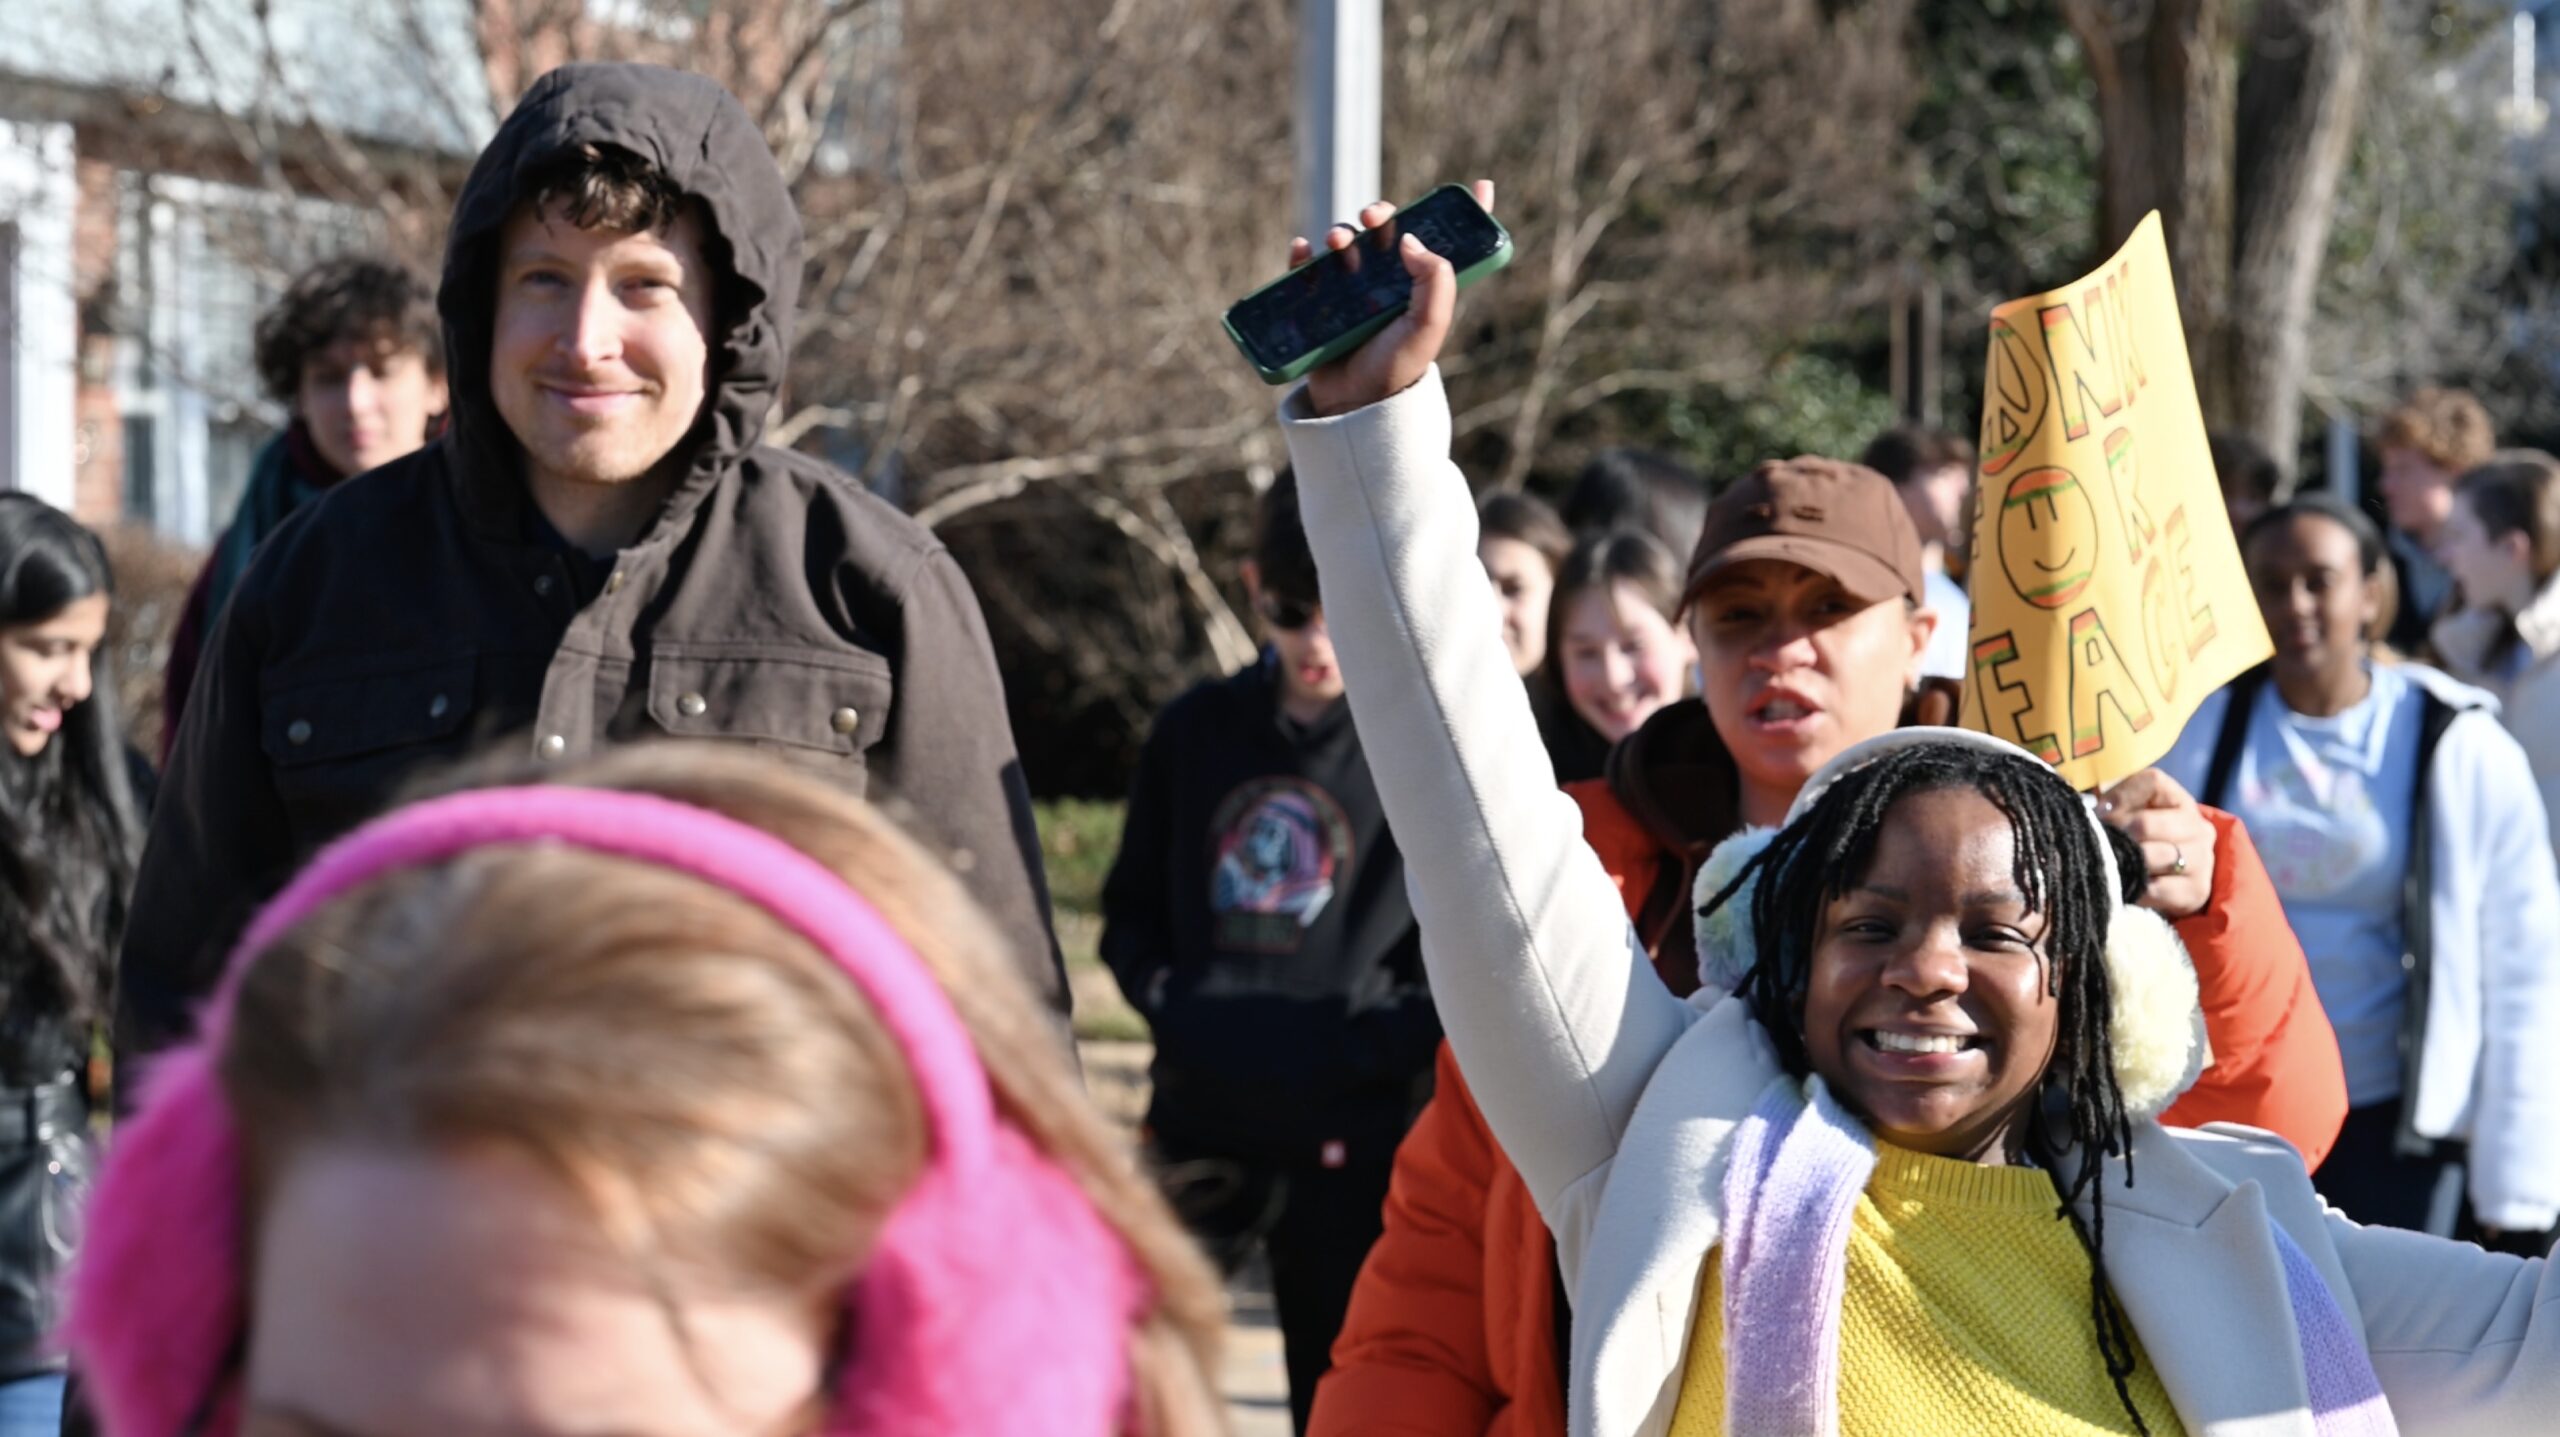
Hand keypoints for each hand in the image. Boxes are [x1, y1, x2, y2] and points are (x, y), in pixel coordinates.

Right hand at [1298, 180, 1495, 417]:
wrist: (1354, 404)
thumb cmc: (1396, 368)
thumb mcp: (1427, 326)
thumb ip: (1434, 281)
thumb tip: (1408, 238)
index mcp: (1423, 286)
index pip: (1449, 243)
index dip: (1467, 215)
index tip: (1481, 186)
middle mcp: (1390, 282)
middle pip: (1387, 231)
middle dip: (1378, 213)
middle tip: (1371, 218)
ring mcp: (1354, 291)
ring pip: (1347, 244)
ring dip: (1340, 232)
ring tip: (1336, 244)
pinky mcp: (1322, 302)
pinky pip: (1309, 267)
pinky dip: (1304, 253)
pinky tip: (1304, 250)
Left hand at [2096, 768, 2215, 920]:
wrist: (2172, 880)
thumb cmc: (2138, 838)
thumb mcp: (2128, 811)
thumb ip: (2112, 802)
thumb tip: (2093, 811)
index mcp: (2179, 800)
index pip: (2152, 783)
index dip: (2119, 796)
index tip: (2099, 811)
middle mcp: (2197, 826)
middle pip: (2146, 824)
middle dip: (2115, 834)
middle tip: (2098, 843)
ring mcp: (2201, 860)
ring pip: (2151, 857)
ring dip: (2123, 861)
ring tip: (2108, 863)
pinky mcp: (2196, 891)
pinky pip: (2155, 890)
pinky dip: (2134, 888)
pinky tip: (2124, 886)